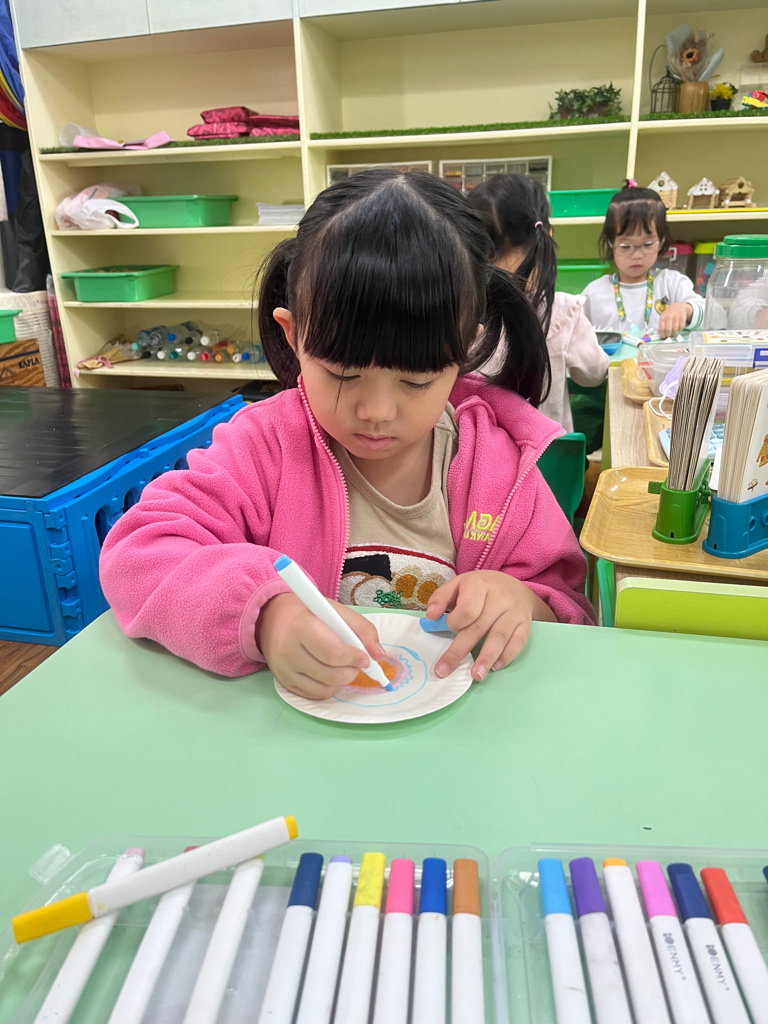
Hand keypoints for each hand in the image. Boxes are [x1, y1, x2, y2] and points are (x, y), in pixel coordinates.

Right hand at [256, 593, 384, 700]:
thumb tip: (378, 656)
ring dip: (342, 680)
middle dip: (351, 671)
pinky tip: (329, 673)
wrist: (272, 618)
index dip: (355, 658)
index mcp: (301, 627)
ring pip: (325, 688)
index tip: (364, 657)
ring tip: (342, 666)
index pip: (333, 653)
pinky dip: (329, 687)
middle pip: (331, 674)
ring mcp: (284, 670)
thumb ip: (362, 629)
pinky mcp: (283, 683)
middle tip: (355, 662)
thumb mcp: (336, 611)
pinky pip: (315, 695)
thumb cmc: (308, 613)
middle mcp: (288, 651)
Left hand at [424, 570, 555, 681]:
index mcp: (479, 585)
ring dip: (486, 658)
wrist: (514, 586)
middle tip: (444, 670)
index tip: (448, 628)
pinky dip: (506, 656)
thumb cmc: (480, 588)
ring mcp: (514, 612)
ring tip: (475, 675)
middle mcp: (499, 598)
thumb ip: (441, 597)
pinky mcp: (526, 624)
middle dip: (459, 651)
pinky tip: (495, 667)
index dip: (455, 623)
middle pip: (478, 627)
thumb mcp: (458, 584)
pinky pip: (518, 642)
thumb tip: (430, 616)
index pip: (467, 609)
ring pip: (499, 637)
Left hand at [657, 302, 691, 337]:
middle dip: (669, 335)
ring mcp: (676, 317)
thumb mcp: (663, 318)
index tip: (664, 337)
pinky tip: (678, 328)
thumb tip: (660, 335)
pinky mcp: (682, 317)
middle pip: (668, 330)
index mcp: (663, 317)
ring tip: (673, 333)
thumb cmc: (669, 314)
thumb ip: (661, 326)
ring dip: (674, 333)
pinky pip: (681, 327)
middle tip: (669, 335)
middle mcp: (669, 317)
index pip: (661, 329)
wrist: (678, 307)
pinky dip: (679, 330)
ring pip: (675, 329)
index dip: (663, 335)